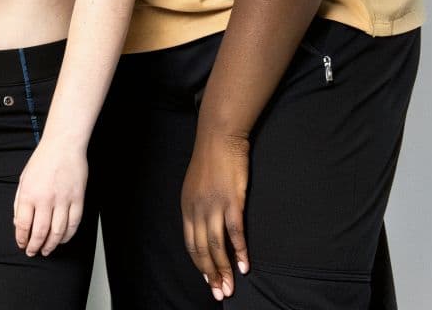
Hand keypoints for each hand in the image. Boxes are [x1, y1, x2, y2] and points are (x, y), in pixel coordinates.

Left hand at [13, 135, 86, 256]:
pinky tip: (62, 240)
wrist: (63, 146)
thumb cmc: (42, 161)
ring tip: (47, 250)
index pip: (23, 224)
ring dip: (51, 244)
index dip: (22, 238)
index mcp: (28, 193)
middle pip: (40, 231)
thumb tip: (17, 222)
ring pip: (57, 231)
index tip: (22, 244)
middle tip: (33, 252)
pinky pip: (74, 224)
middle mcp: (45, 199)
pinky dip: (68, 235)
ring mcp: (63, 200)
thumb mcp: (23, 179)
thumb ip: (19, 202)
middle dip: (35, 246)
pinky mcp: (78, 200)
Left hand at [181, 130, 250, 301]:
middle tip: (220, 293)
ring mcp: (214, 206)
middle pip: (201, 249)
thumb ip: (199, 209)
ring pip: (216, 245)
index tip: (208, 280)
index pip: (190, 244)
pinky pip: (235, 232)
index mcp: (187, 208)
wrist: (219, 138)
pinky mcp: (231, 201)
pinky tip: (244, 266)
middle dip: (211, 274)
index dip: (200, 265)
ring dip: (224, 269)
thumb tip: (206, 229)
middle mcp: (197, 210)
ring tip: (231, 286)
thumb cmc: (211, 162)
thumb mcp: (196, 188)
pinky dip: (239, 251)